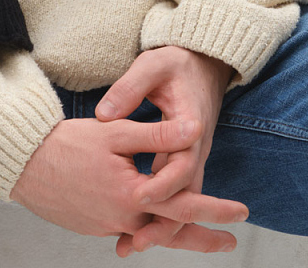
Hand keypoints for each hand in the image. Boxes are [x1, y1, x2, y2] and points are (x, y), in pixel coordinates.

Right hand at [9, 115, 246, 253]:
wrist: (23, 164)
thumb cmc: (68, 143)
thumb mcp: (115, 131)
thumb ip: (156, 134)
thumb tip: (193, 130)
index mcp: (133, 195)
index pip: (184, 205)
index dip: (215, 209)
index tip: (242, 213)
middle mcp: (123, 218)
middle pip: (171, 232)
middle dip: (202, 238)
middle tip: (229, 243)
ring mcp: (106, 225)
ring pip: (149, 233)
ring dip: (175, 235)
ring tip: (199, 237)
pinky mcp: (93, 225)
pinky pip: (128, 230)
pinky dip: (146, 230)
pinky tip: (152, 225)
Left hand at [95, 45, 240, 255]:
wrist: (204, 63)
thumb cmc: (176, 62)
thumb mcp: (152, 65)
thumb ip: (129, 88)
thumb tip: (104, 114)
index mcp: (191, 124)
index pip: (182, 162)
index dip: (162, 182)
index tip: (139, 194)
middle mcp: (196, 146)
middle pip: (185, 193)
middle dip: (163, 220)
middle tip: (135, 241)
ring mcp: (191, 156)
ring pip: (180, 198)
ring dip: (160, 223)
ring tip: (130, 245)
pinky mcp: (182, 160)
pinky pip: (174, 191)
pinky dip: (158, 210)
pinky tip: (134, 227)